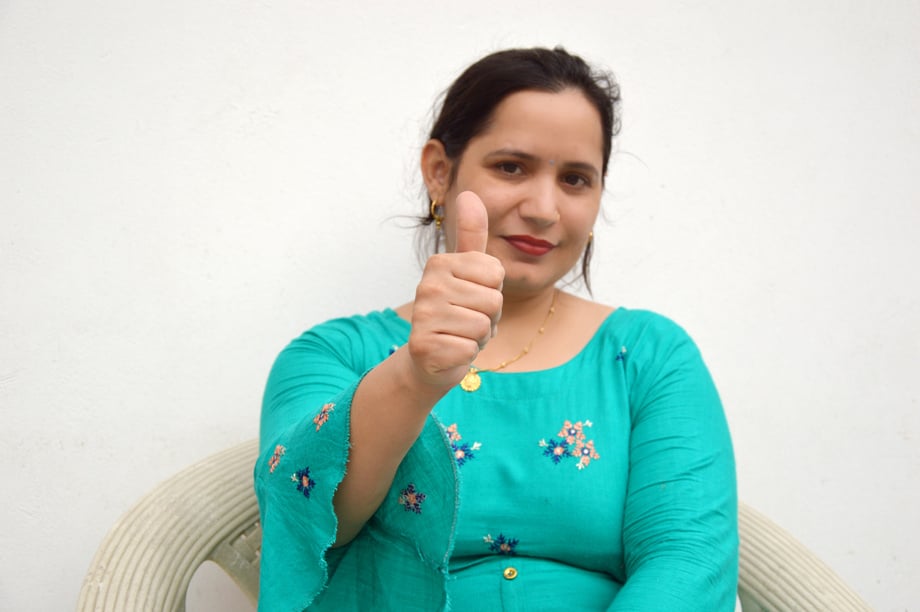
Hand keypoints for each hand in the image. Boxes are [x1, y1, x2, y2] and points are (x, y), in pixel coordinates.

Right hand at [406, 191, 503, 388]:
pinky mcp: (424, 347)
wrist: (431, 357)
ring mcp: (423, 316)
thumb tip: (470, 193)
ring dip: (478, 337)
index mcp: (439, 262)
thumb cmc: (457, 310)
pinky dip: (466, 355)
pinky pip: (470, 350)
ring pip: (483, 326)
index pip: (495, 273)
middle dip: (488, 317)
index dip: (493, 290)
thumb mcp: (468, 270)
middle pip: (493, 301)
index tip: (473, 296)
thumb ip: (472, 234)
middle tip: (467, 320)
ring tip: (459, 334)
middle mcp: (427, 285)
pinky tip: (451, 351)